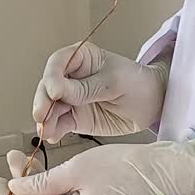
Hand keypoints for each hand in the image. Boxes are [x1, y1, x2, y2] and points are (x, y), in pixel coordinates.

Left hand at [0, 140, 194, 194]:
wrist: (168, 173)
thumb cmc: (128, 169)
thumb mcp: (77, 169)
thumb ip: (42, 182)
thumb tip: (16, 189)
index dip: (9, 194)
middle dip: (27, 187)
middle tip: (15, 160)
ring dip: (45, 189)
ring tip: (34, 164)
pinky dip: (65, 194)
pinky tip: (58, 177)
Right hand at [34, 43, 169, 143]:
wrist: (152, 105)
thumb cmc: (138, 84)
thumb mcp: (115, 81)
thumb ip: (87, 88)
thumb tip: (59, 91)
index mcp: (82, 58)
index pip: (58, 63)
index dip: (52, 76)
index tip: (54, 90)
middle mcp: (71, 78)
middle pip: (48, 86)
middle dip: (43, 101)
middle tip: (42, 114)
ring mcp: (71, 99)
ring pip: (50, 107)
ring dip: (45, 119)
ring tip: (46, 130)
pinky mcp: (75, 118)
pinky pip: (59, 123)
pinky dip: (53, 130)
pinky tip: (52, 136)